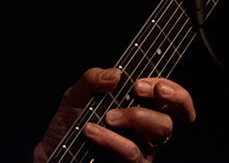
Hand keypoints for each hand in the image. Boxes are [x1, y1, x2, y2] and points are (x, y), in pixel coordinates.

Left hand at [33, 67, 195, 162]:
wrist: (52, 151)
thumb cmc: (70, 123)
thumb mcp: (76, 94)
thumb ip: (93, 79)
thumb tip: (116, 74)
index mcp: (142, 108)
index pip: (175, 99)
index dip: (171, 89)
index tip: (142, 82)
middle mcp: (147, 131)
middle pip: (177, 116)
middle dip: (164, 98)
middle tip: (137, 89)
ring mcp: (141, 150)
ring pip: (160, 133)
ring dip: (135, 116)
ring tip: (107, 115)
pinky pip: (133, 154)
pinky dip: (113, 140)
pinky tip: (93, 131)